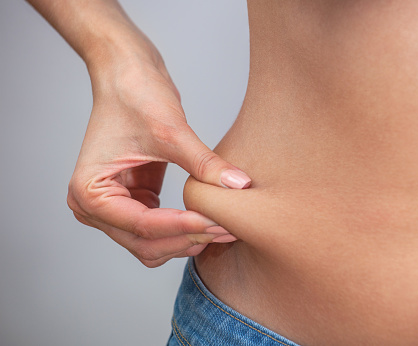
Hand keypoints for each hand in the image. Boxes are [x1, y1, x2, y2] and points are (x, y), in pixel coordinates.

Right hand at [67, 57, 250, 267]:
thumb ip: (204, 164)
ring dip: (185, 241)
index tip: (217, 221)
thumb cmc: (134, 95)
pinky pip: (158, 229)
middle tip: (225, 228)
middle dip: (186, 239)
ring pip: (151, 244)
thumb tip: (238, 185)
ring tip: (221, 227)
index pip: (142, 225)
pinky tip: (209, 219)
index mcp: (89, 192)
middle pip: (145, 243)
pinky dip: (182, 230)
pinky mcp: (133, 200)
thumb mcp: (171, 132)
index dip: (182, 227)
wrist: (127, 74)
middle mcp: (94, 206)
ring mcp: (113, 206)